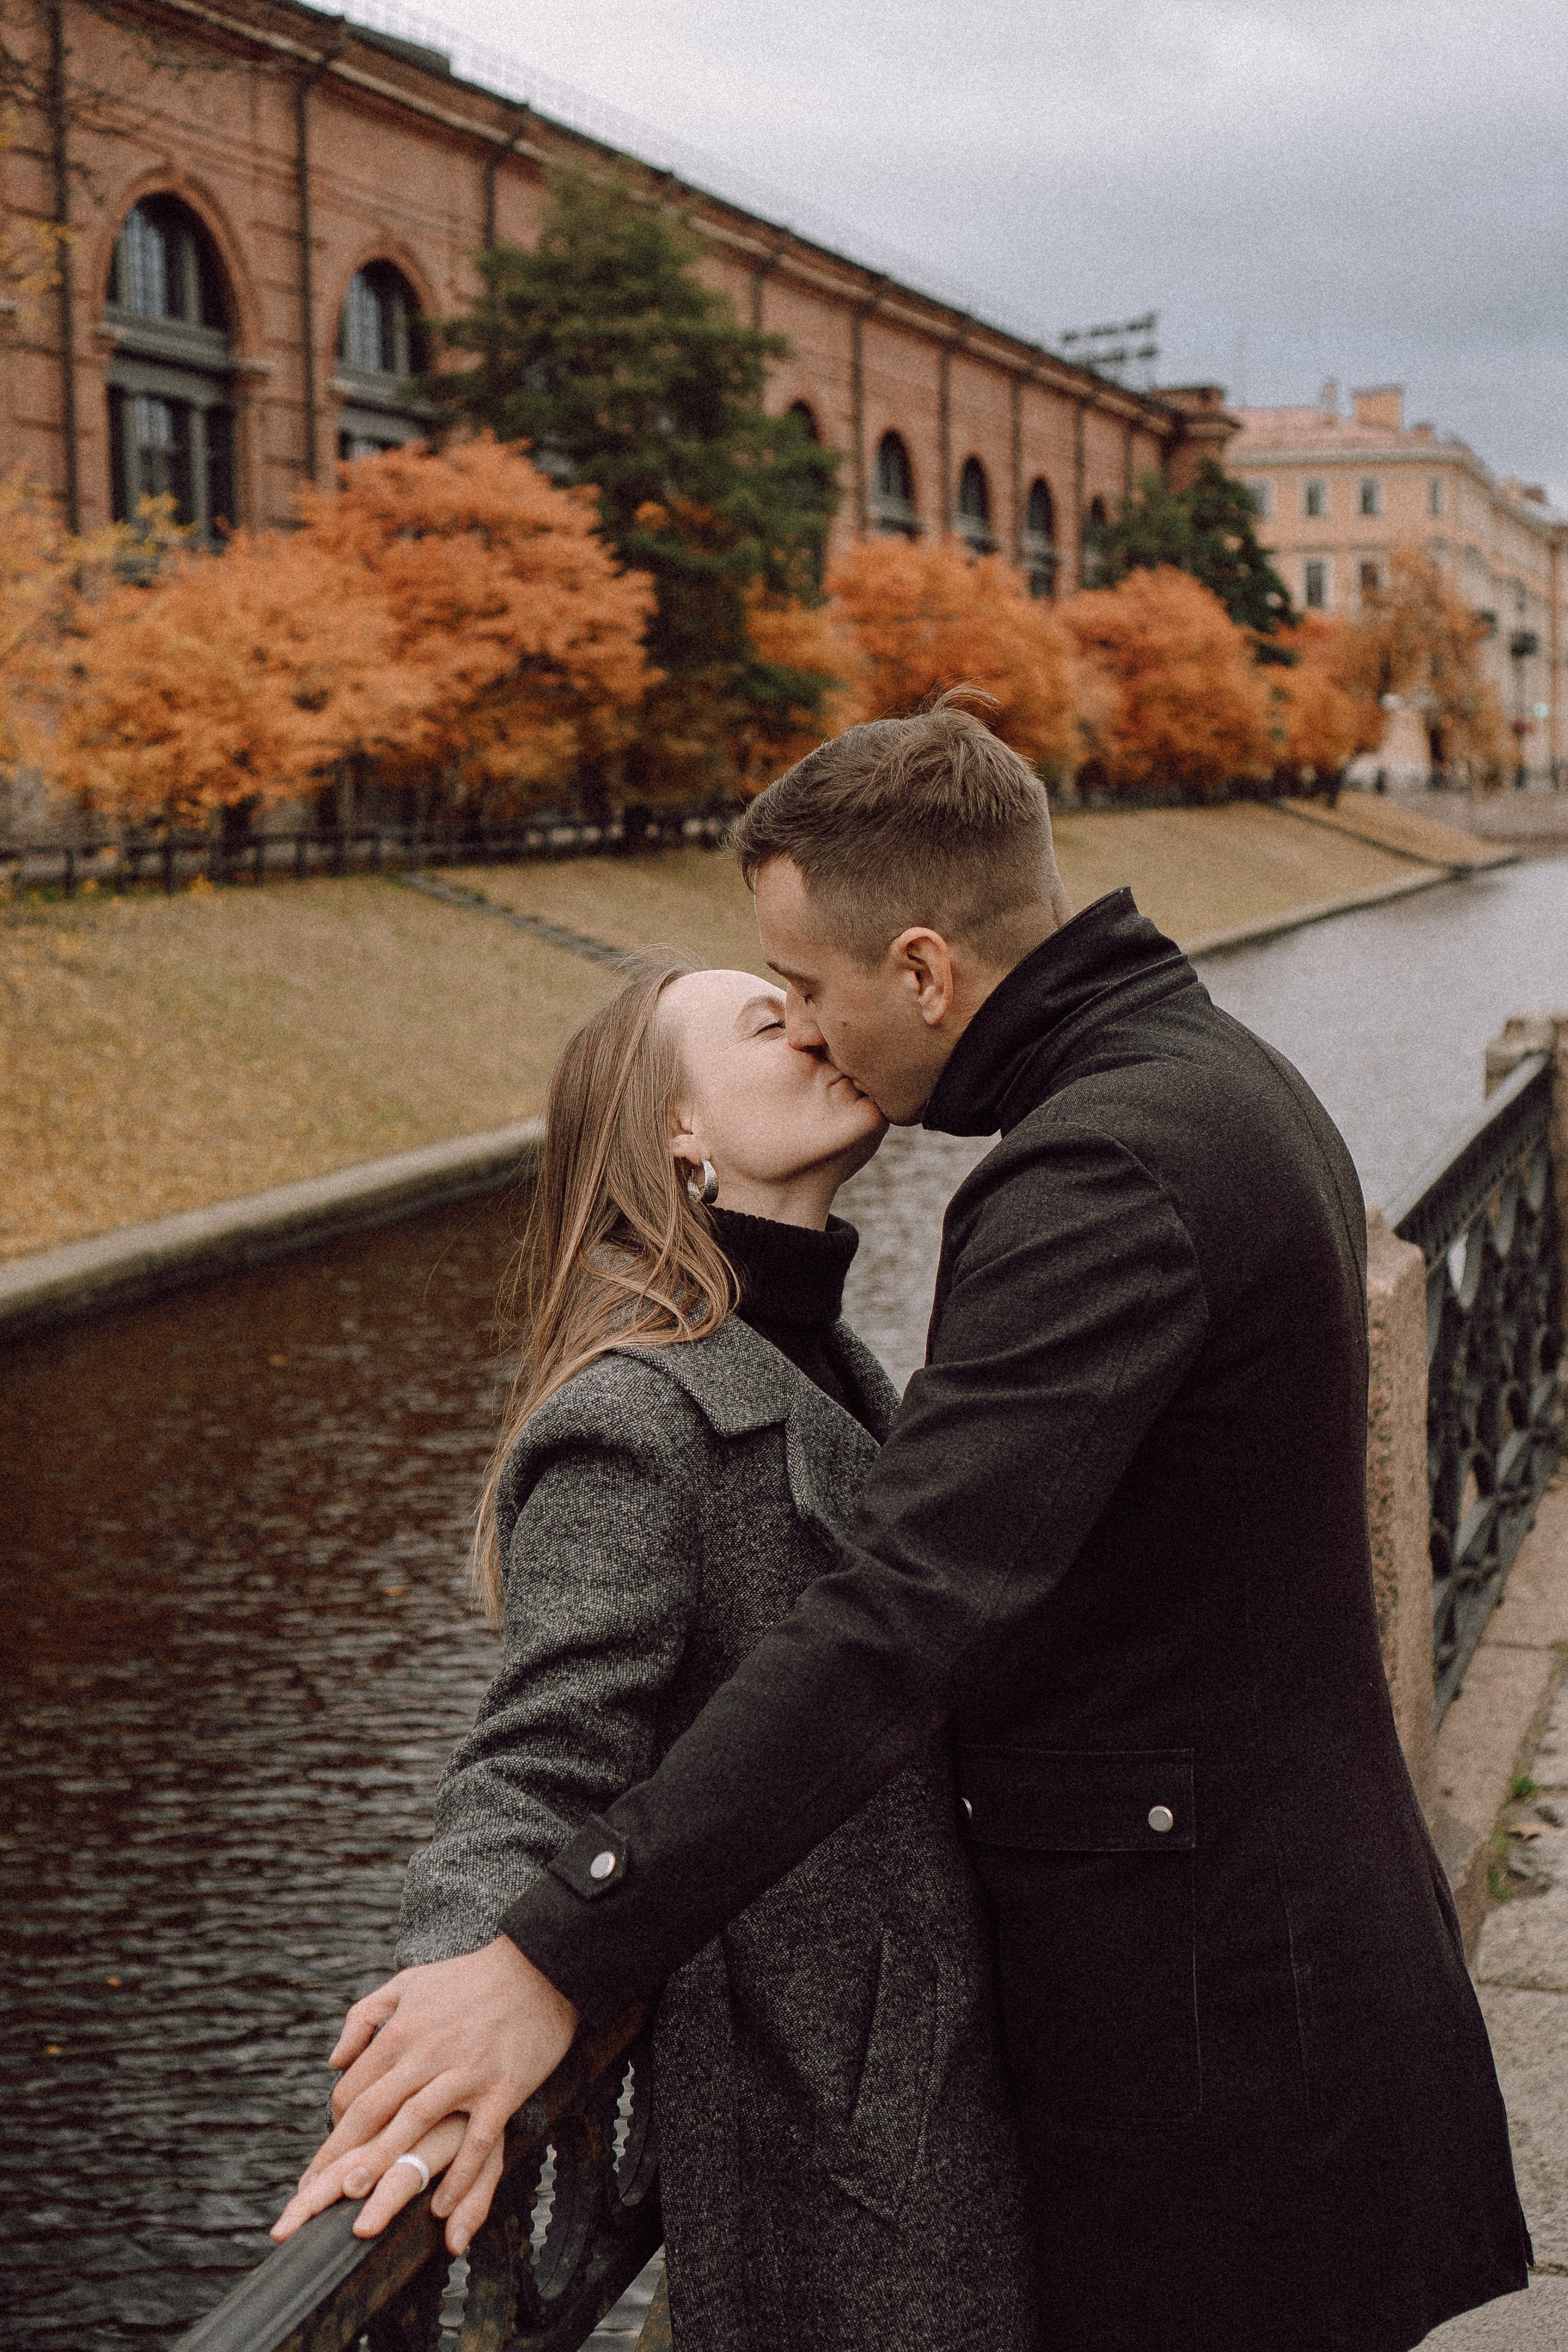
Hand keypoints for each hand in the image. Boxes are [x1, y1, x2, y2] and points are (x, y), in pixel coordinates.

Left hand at [277, 1939, 578, 2254]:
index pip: (353, 2087)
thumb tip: (334, 2061)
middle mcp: (427, 2054)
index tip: (328, 2157)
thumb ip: (365, 2017)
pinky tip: (440, 2207)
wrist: (537, 1966)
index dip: (334, 2126)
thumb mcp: (407, 1983)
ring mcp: (466, 2073)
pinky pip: (476, 2140)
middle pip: (373, 2110)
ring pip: (415, 2124)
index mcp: (402, 2031)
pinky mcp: (503, 2088)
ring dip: (384, 2163)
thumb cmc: (468, 1977)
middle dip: (341, 2155)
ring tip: (359, 2206)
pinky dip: (457, 2175)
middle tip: (315, 2196)